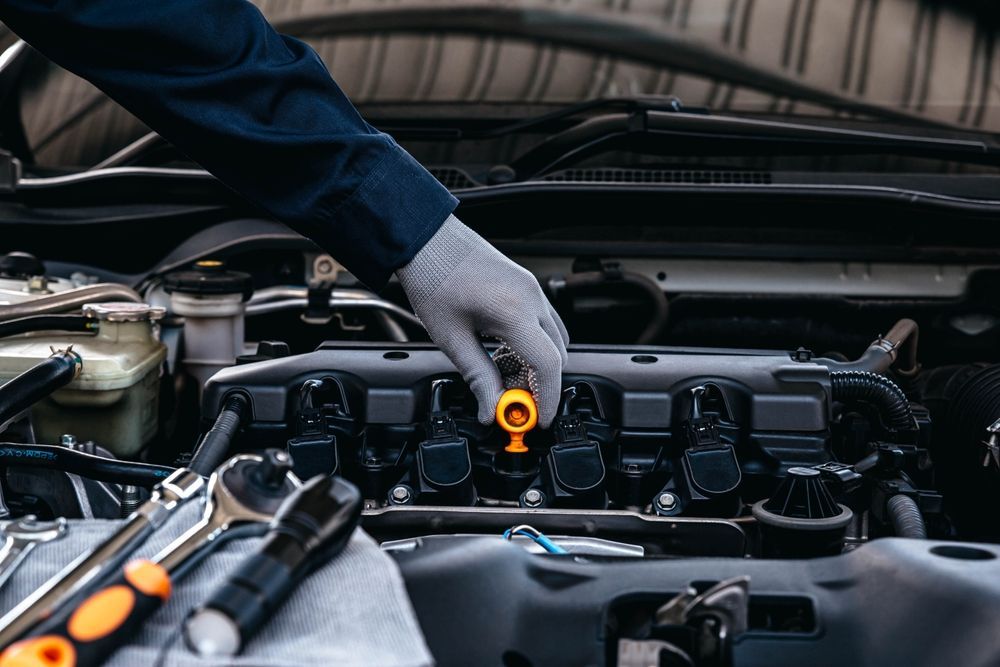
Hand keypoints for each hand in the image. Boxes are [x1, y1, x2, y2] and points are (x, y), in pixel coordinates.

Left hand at [397, 214, 568, 425]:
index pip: (548, 367)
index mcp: (514, 312)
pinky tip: (504, 350)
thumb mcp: (451, 338)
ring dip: (538, 363)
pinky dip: (534, 342)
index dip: (547, 399)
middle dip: (541, 384)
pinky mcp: (526, 284)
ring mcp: (532, 288)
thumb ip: (478, 376)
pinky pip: (544, 321)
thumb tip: (490, 408)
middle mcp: (532, 298)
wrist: (427, 239)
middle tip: (513, 401)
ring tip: (504, 374)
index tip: (540, 420)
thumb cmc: (433, 279)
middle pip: (557, 355)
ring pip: (555, 338)